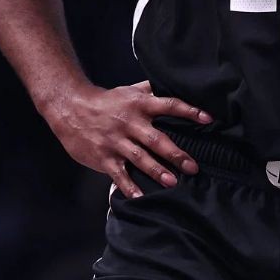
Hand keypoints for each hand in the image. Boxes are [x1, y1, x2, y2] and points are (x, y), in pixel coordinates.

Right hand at [42, 79, 211, 197]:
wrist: (70, 107)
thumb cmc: (106, 100)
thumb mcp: (130, 90)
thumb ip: (151, 90)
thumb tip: (174, 83)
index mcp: (140, 105)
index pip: (170, 105)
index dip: (189, 111)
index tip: (208, 119)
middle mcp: (130, 123)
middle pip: (157, 139)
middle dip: (176, 154)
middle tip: (193, 167)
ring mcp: (116, 141)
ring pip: (139, 157)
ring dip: (156, 170)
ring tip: (172, 182)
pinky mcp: (103, 156)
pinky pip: (118, 173)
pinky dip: (128, 185)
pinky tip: (139, 197)